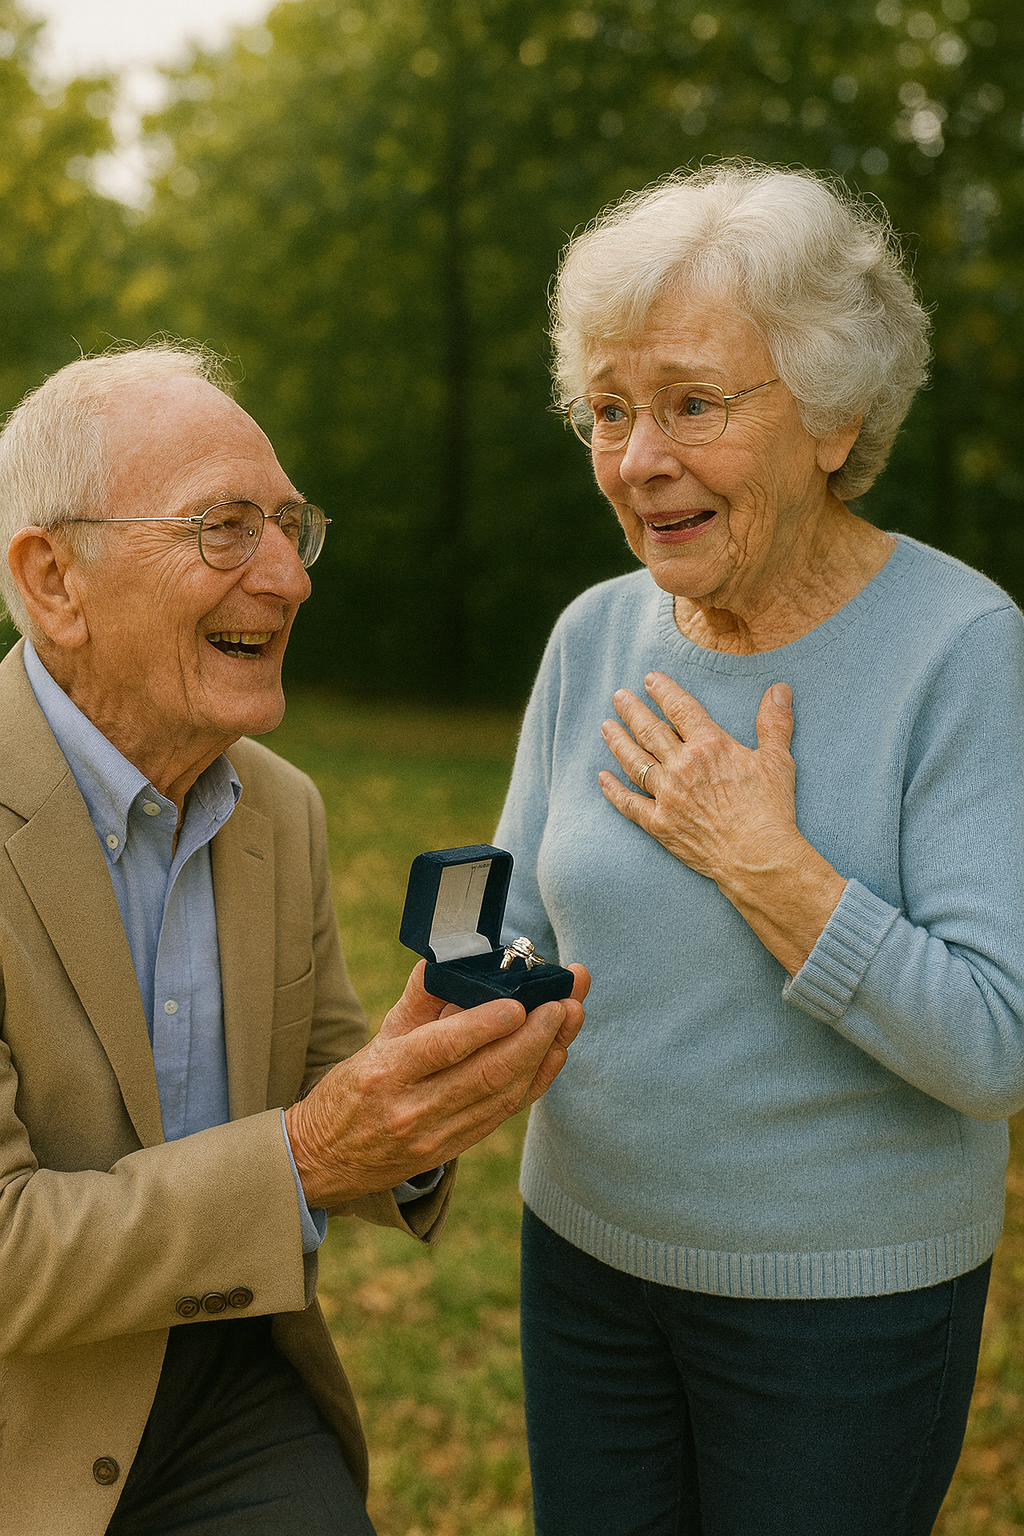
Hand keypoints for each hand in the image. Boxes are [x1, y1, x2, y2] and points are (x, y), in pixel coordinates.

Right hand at [285, 961, 589, 1207]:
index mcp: (387, 1073)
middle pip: (485, 1074)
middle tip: (564, 1003)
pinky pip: (504, 1112)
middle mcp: (413, 1110)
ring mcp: (437, 1136)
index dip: (484, 1026)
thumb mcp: (378, 1037)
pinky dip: (535, 1081)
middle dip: (534, 1037)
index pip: (443, 1048)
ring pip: (502, 1095)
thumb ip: (420, 998)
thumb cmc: (355, 1086)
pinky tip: (556, 1052)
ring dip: (544, 1056)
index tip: (519, 1003)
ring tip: (570, 1018)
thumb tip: (454, 956)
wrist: (327, 1159)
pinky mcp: (455, 1150)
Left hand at [599, 672, 844, 973]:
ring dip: (618, 741)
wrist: (757, 858)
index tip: (649, 680)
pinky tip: (602, 777)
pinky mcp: (659, 824)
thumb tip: (780, 688)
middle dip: (632, 711)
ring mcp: (667, 796)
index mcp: (709, 746)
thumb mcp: (777, 760)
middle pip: (650, 731)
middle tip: (618, 696)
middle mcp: (682, 766)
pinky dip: (613, 790)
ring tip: (606, 726)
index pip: (680, 709)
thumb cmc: (770, 810)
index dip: (663, 691)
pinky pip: (628, 803)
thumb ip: (774, 722)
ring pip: (634, 761)